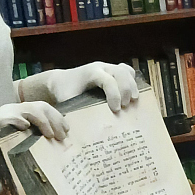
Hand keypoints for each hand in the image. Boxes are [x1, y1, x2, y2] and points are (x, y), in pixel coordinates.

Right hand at [0, 100, 66, 180]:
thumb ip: (30, 140)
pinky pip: (7, 118)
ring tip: (50, 134)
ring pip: (27, 110)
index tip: (67, 131)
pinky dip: (18, 121)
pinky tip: (26, 128)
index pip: (43, 109)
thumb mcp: (16, 143)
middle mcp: (12, 111)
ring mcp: (2, 117)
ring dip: (42, 121)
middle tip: (63, 136)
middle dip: (55, 120)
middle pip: (39, 107)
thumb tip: (53, 149)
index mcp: (19, 115)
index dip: (58, 118)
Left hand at [20, 61, 139, 111]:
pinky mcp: (113, 71)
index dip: (114, 94)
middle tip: (125, 107)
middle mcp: (101, 67)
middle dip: (126, 90)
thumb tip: (83, 127)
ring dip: (132, 86)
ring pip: (126, 71)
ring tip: (133, 102)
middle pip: (121, 72)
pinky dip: (132, 81)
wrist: (61, 81)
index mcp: (90, 72)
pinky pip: (127, 71)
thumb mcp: (67, 101)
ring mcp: (108, 67)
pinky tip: (132, 94)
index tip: (116, 110)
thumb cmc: (64, 92)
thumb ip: (74, 110)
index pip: (108, 80)